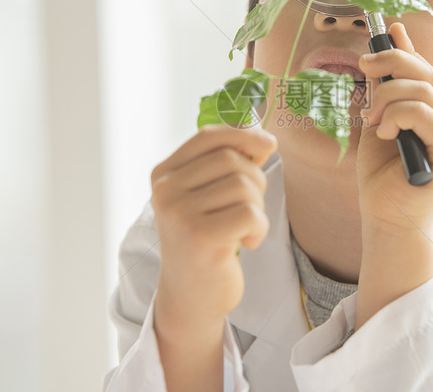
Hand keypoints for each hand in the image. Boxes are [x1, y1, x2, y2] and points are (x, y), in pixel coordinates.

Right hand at [151, 124, 276, 338]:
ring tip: (245, 229)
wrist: (191, 298)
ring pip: (243, 185)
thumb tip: (264, 139)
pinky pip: (250, 213)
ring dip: (258, 208)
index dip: (244, 134)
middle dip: (255, 180)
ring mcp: (180, 214)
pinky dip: (259, 228)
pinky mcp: (200, 237)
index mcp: (164, 174)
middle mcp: (166, 190)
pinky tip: (247, 243)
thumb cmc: (206, 242)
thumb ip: (228, 166)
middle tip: (250, 209)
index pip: (208, 136)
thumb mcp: (208, 198)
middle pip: (231, 159)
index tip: (268, 144)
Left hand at [356, 21, 432, 234]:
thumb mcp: (380, 118)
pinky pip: (422, 112)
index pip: (427, 69)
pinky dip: (396, 115)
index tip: (380, 37)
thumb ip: (387, 85)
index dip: (403, 49)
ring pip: (421, 90)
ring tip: (370, 119)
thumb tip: (392, 39)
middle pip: (426, 72)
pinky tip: (385, 133)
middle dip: (389, 63)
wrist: (386, 216)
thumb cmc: (382, 174)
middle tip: (362, 69)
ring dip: (386, 97)